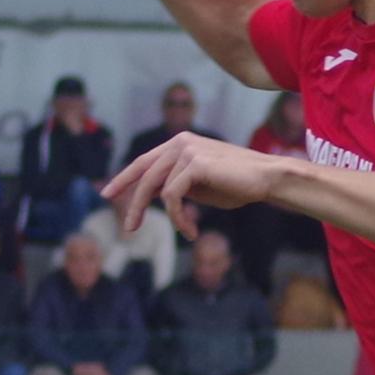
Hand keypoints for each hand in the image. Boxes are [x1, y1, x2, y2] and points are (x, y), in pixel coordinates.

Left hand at [103, 133, 281, 223]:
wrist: (267, 179)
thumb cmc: (237, 185)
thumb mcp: (198, 187)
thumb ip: (174, 186)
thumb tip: (147, 196)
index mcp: (180, 143)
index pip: (144, 161)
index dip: (124, 178)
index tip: (107, 194)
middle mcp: (180, 142)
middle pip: (144, 175)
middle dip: (134, 204)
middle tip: (129, 228)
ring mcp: (186, 150)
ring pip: (157, 190)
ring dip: (170, 218)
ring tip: (186, 232)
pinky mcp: (194, 163)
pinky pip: (172, 197)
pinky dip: (179, 218)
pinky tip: (191, 231)